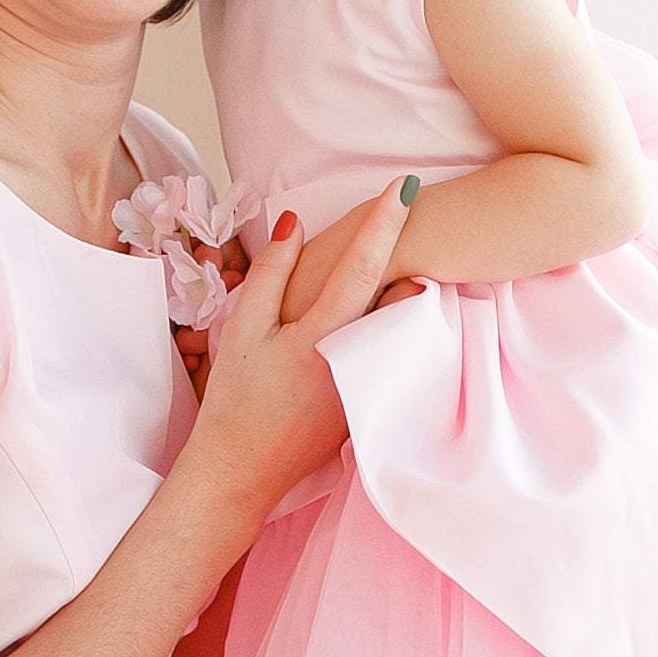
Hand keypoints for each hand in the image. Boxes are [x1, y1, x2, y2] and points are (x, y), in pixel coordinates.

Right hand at [185, 185, 416, 519]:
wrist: (243, 470)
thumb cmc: (236, 398)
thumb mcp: (243, 329)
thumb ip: (271, 274)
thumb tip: (293, 223)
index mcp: (323, 333)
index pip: (364, 264)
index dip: (386, 221)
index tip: (406, 186)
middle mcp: (357, 355)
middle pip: (402, 292)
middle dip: (416, 251)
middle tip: (421, 212)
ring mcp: (370, 381)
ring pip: (402, 322)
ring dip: (410, 286)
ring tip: (418, 253)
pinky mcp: (371, 399)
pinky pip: (394, 349)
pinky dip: (396, 322)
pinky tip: (396, 305)